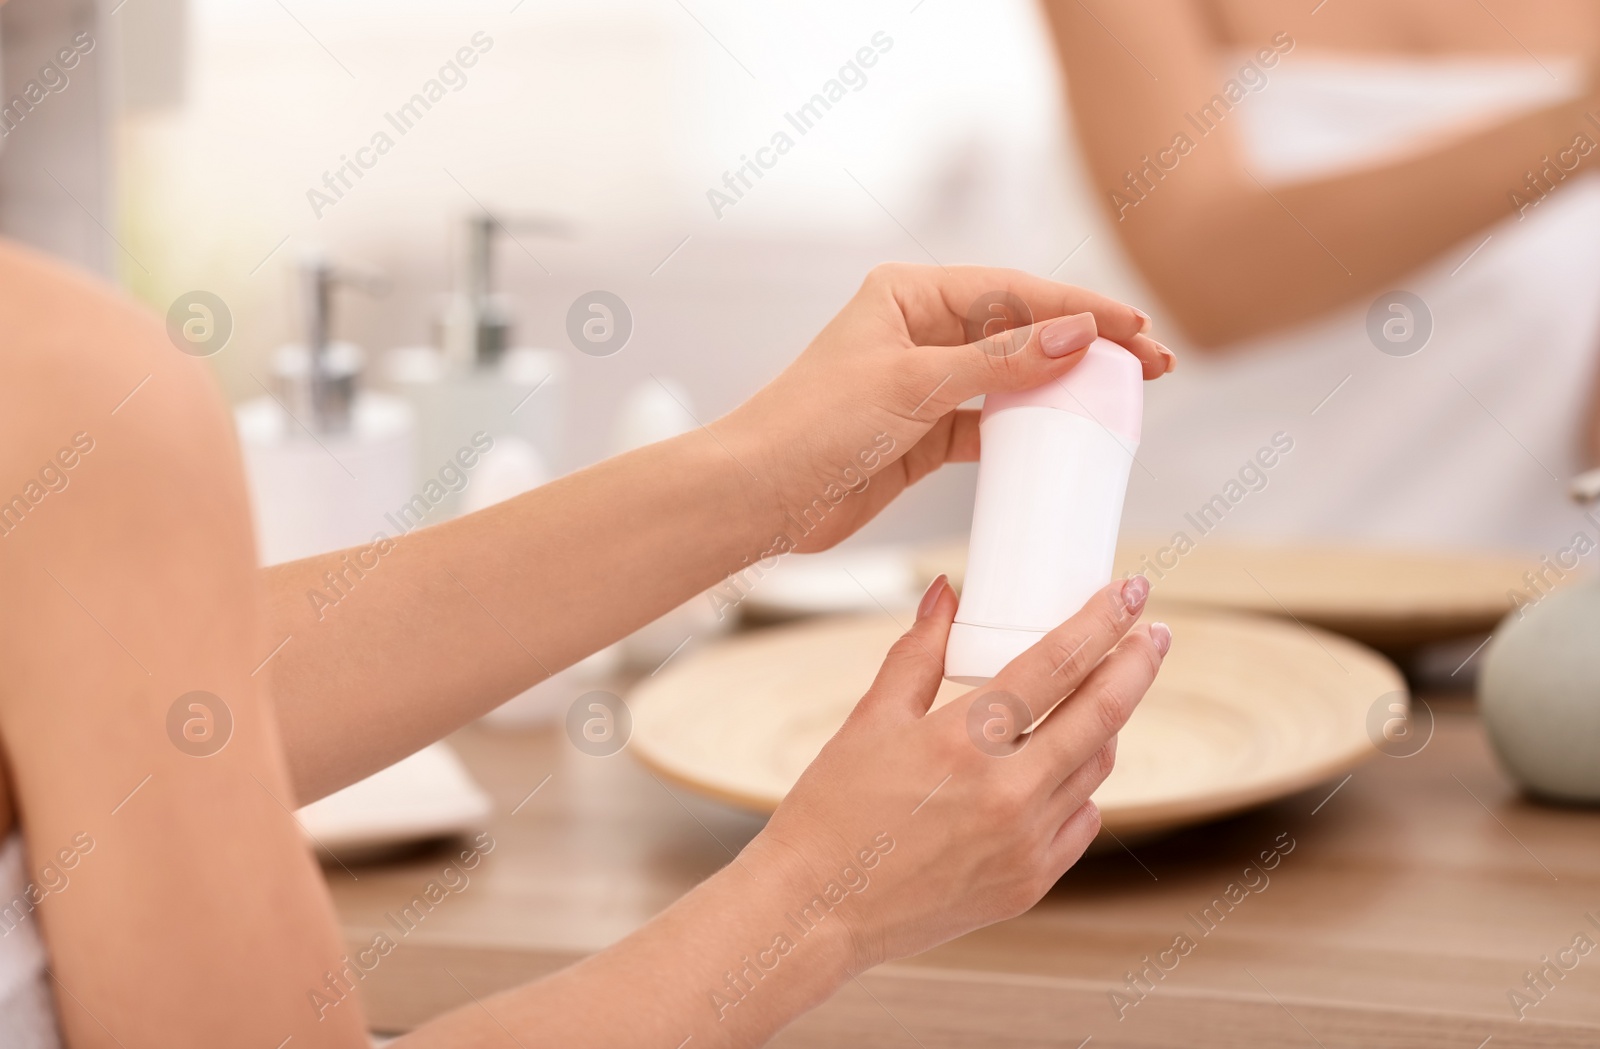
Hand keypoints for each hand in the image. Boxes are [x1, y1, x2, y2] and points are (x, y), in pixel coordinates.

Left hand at [716, 264, 1173, 552]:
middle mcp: (919, 331)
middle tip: (1151, 364)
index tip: (1135, 327)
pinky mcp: (923, 434)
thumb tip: (1075, 334)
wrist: (759, 495)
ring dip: (1064, 387)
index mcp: (908, 295)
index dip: (1079, 308)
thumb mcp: (914, 384)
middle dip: (1085, 344)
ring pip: (1012, 377)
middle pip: (1021, 329)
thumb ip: (998, 361)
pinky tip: (1066, 437)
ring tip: (1123, 398)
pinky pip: (990, 424)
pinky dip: (1027, 430)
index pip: (1014, 292)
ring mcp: (924, 383)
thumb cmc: (814, 424)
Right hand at [743, 572, 1170, 972]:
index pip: (1058, 664)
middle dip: (1136, 663)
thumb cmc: (833, 812)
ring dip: (1108, 723)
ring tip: (1100, 695)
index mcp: (965, 741)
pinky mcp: (1029, 883)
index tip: (1128, 592)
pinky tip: (1065, 765)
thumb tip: (947, 594)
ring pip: (1095, 767)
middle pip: (1102, 713)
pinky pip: (1080, 821)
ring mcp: (1025, 844)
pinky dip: (1080, 785)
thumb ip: (918, 652)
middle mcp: (1007, 793)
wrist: (817, 910)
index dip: (1102, 621)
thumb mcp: (870, 719)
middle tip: (1152, 634)